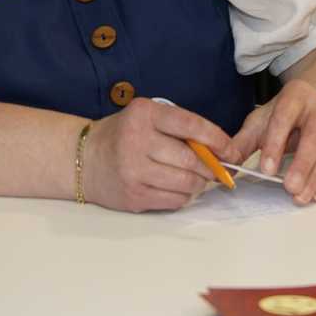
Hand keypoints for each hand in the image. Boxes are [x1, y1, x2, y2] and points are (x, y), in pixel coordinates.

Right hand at [80, 97, 232, 211]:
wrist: (84, 160)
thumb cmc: (124, 135)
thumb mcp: (148, 117)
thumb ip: (180, 128)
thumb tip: (221, 151)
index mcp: (145, 114)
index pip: (192, 126)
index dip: (218, 140)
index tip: (232, 151)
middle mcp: (137, 142)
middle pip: (191, 160)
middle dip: (212, 168)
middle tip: (218, 170)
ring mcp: (133, 172)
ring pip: (186, 183)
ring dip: (199, 184)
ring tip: (198, 179)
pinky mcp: (132, 196)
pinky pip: (173, 201)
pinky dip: (184, 196)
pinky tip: (178, 188)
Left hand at [225, 82, 315, 203]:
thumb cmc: (288, 114)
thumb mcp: (264, 119)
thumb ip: (244, 141)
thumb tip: (225, 164)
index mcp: (295, 96)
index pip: (285, 117)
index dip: (276, 143)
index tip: (267, 170)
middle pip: (315, 135)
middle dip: (303, 163)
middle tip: (290, 188)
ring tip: (301, 197)